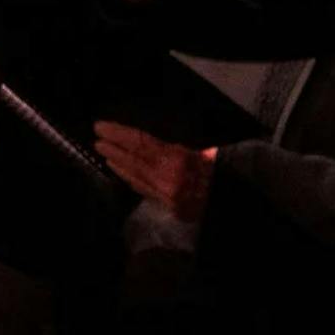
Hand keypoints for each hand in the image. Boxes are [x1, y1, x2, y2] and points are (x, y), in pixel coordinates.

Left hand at [92, 121, 213, 222]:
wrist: (238, 196)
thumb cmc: (225, 167)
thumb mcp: (204, 149)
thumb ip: (175, 146)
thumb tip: (147, 141)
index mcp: (177, 159)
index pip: (140, 143)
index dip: (118, 134)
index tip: (101, 127)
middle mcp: (168, 178)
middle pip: (134, 161)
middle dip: (114, 150)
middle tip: (97, 140)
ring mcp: (169, 195)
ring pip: (137, 177)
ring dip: (119, 165)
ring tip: (105, 154)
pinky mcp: (171, 207)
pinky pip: (146, 191)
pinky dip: (132, 179)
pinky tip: (123, 173)